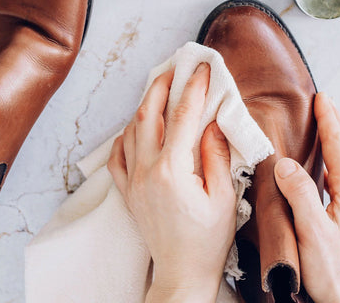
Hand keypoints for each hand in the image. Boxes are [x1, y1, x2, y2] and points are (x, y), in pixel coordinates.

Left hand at [107, 63, 236, 302]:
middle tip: (172, 69)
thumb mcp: (223, 198)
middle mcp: (146, 170)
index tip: (201, 69)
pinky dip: (123, 137)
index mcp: (172, 170)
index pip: (182, 117)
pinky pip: (116, 156)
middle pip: (147, 115)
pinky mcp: (126, 191)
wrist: (181, 271)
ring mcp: (132, 180)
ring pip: (129, 131)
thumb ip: (216, 156)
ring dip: (143, 108)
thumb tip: (212, 123)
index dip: (193, 88)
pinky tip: (133, 130)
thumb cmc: (207, 240)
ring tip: (157, 94)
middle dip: (159, 86)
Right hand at [274, 93, 339, 302]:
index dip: (330, 123)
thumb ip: (301, 197)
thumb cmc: (332, 273)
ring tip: (319, 125)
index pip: (339, 150)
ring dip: (328, 143)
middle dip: (332, 126)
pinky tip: (315, 165)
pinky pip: (328, 181)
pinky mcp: (335, 216)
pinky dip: (322, 164)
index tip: (321, 100)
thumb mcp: (314, 233)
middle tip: (322, 104)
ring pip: (335, 165)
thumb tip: (285, 163)